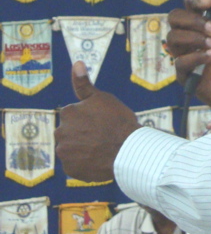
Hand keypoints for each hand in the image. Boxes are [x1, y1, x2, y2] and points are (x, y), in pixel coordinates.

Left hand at [55, 61, 140, 181]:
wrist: (128, 149)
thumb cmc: (118, 121)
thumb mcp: (102, 97)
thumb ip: (84, 83)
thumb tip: (76, 63)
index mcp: (68, 112)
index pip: (75, 114)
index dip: (90, 118)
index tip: (102, 121)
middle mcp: (61, 132)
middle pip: (71, 131)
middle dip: (82, 132)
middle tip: (103, 134)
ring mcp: (64, 152)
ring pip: (72, 148)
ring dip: (83, 148)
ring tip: (102, 148)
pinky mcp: (70, 170)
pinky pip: (76, 165)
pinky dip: (85, 163)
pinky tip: (98, 159)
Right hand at [168, 0, 210, 141]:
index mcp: (204, 24)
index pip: (190, 5)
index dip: (196, 0)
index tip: (210, 2)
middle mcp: (191, 36)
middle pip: (175, 17)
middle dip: (193, 20)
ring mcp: (186, 54)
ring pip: (173, 37)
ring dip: (195, 38)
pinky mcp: (184, 73)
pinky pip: (180, 61)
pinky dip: (197, 56)